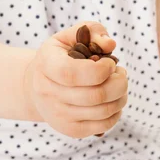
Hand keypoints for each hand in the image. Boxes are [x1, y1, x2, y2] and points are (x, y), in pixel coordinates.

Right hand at [23, 22, 128, 137]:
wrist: (39, 84)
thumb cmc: (62, 56)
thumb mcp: (71, 36)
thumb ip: (91, 30)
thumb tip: (109, 44)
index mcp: (46, 65)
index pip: (73, 74)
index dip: (100, 69)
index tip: (109, 62)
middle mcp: (48, 93)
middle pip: (94, 96)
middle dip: (119, 83)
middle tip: (121, 73)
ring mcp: (57, 115)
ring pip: (102, 112)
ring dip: (121, 96)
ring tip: (119, 84)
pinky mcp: (70, 129)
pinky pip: (102, 126)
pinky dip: (116, 112)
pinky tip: (114, 99)